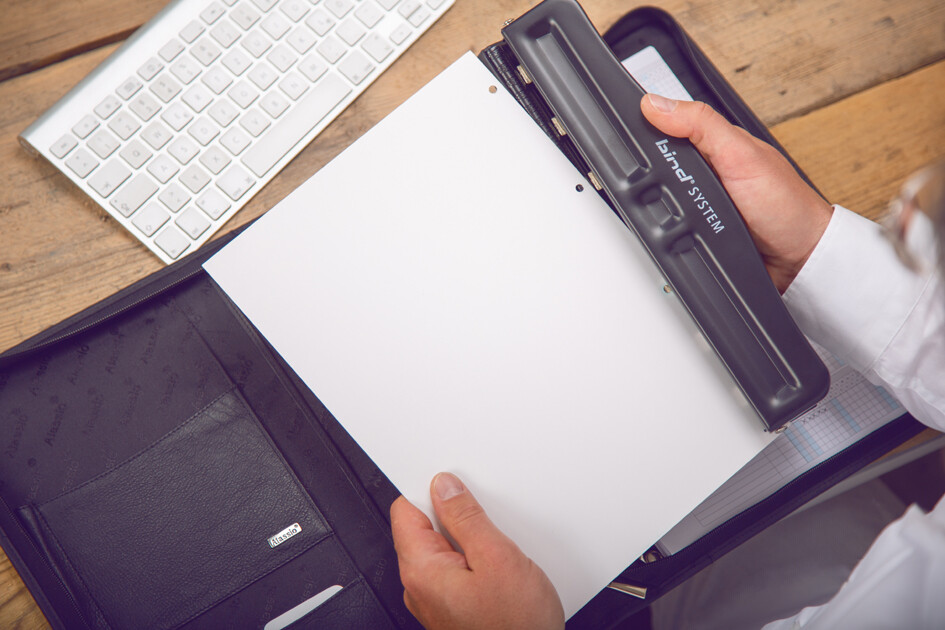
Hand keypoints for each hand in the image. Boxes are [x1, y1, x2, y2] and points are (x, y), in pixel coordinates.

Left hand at [390, 473, 563, 629]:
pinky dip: (473, 561)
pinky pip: (455, 572)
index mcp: (421, 569)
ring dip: (467, 540)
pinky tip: (499, 565)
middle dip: (453, 515)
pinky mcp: (454, 610)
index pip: (406, 510)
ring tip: (498, 544)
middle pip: (424, 529)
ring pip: (443, 551)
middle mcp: (420, 588)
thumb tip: (445, 487)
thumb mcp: (498, 558)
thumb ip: (467, 518)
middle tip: (485, 515)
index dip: (429, 490)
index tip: (452, 481)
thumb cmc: (516, 629)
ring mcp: (435, 601)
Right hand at [640, 93, 832, 291]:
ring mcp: (701, 201)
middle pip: (657, 163)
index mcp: (716, 143)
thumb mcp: (740, 155)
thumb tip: (656, 104)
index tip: (620, 130)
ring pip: (659, 196)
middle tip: (632, 175)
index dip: (644, 125)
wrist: (798, 260)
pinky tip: (660, 226)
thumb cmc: (785, 206)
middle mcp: (707, 170)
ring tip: (645, 201)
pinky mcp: (698, 230)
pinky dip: (662, 228)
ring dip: (651, 204)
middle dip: (642, 170)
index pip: (668, 125)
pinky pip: (669, 225)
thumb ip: (701, 125)